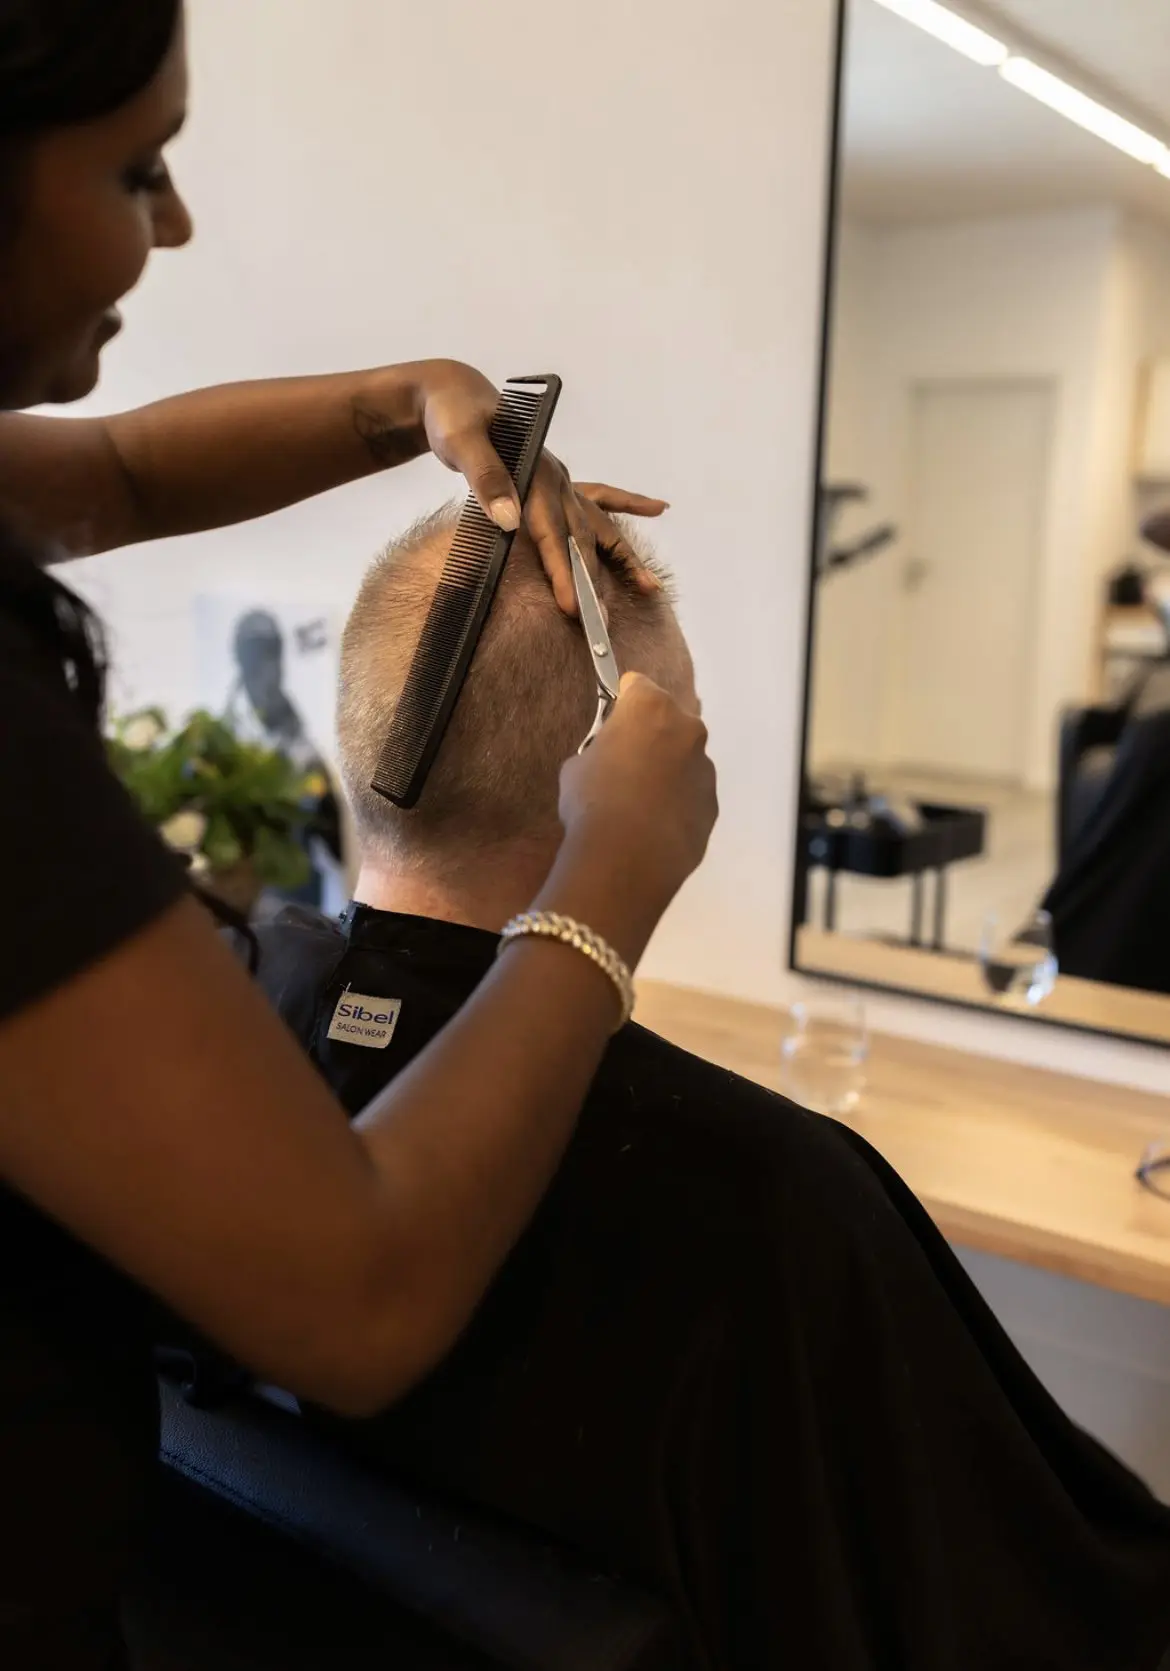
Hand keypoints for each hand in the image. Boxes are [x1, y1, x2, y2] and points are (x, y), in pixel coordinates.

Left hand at [412, 360, 668, 614]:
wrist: (454, 394)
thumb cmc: (453, 419)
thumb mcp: (461, 443)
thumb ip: (485, 479)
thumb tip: (508, 519)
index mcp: (535, 471)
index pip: (552, 533)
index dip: (562, 571)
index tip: (571, 608)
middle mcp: (556, 478)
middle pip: (580, 539)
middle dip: (591, 584)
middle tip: (599, 626)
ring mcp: (561, 479)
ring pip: (597, 525)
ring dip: (623, 557)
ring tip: (652, 587)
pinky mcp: (556, 480)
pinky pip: (601, 495)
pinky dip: (629, 502)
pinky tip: (659, 508)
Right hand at [556, 673, 717, 944]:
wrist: (627, 857)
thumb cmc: (593, 800)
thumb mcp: (576, 766)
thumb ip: (599, 751)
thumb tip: (608, 761)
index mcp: (651, 706)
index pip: (636, 686)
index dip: (620, 703)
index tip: (610, 722)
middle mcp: (687, 728)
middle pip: (668, 720)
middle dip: (651, 735)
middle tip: (624, 764)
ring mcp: (705, 768)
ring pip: (685, 759)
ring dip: (667, 771)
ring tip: (640, 804)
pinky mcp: (712, 805)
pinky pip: (691, 795)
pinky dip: (678, 803)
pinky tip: (654, 826)